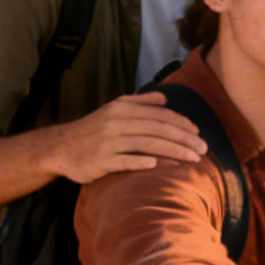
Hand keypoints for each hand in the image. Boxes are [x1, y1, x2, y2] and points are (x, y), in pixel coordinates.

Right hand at [43, 92, 207, 183]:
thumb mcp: (114, 109)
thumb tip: (165, 98)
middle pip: (158, 130)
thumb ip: (140, 103)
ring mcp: (109, 142)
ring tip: (192, 159)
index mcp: (123, 109)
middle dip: (184, 139)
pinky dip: (143, 162)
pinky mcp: (101, 161)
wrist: (61, 148)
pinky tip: (159, 166)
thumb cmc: (93, 129)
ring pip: (147, 145)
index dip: (181, 123)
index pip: (159, 115)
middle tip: (203, 149)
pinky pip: (126, 161)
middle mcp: (117, 123)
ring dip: (173, 152)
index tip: (198, 133)